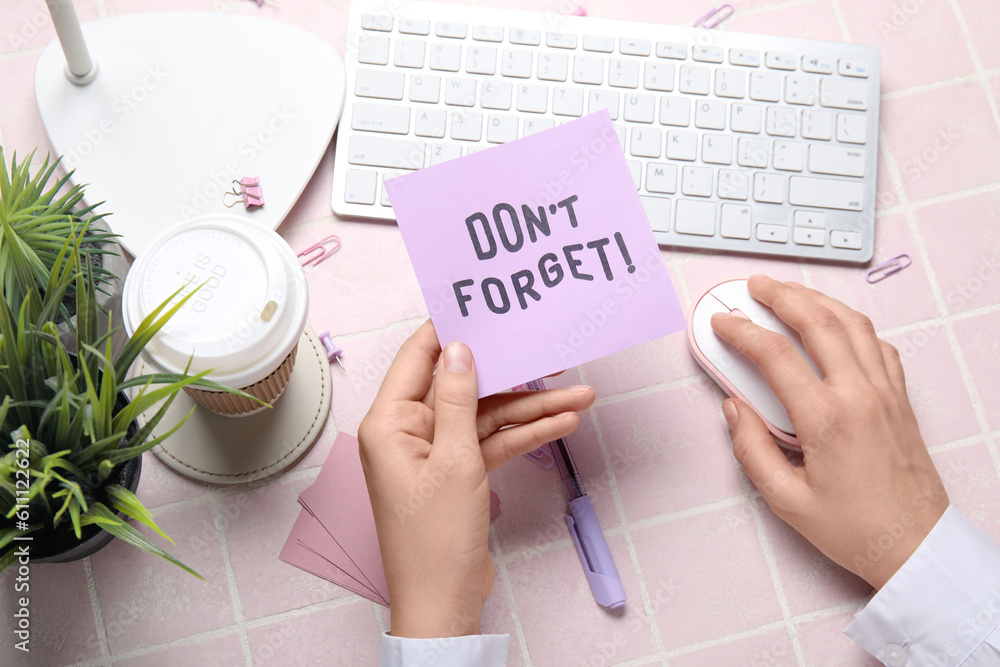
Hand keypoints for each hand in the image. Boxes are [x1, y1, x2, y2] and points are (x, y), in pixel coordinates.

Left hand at [358, 320, 595, 637]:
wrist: (444, 602)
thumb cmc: (433, 541)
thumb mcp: (454, 460)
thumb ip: (460, 400)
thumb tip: (461, 350)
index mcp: (391, 423)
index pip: (420, 358)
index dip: (451, 331)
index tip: (483, 307)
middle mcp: (410, 432)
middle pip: (463, 387)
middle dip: (509, 374)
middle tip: (547, 351)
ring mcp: (436, 454)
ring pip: (486, 416)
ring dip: (529, 407)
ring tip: (578, 392)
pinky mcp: (458, 473)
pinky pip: (493, 442)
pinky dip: (524, 435)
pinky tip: (561, 422)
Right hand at [710, 274, 947, 589]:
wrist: (916, 546)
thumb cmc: (857, 529)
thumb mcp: (786, 500)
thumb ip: (752, 449)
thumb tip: (734, 410)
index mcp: (827, 419)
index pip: (775, 355)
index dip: (741, 331)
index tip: (721, 323)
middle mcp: (860, 395)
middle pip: (817, 322)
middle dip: (781, 295)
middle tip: (755, 285)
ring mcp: (885, 392)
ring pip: (852, 324)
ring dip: (817, 300)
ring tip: (791, 292)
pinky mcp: (899, 399)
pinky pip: (877, 344)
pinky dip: (852, 324)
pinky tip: (836, 325)